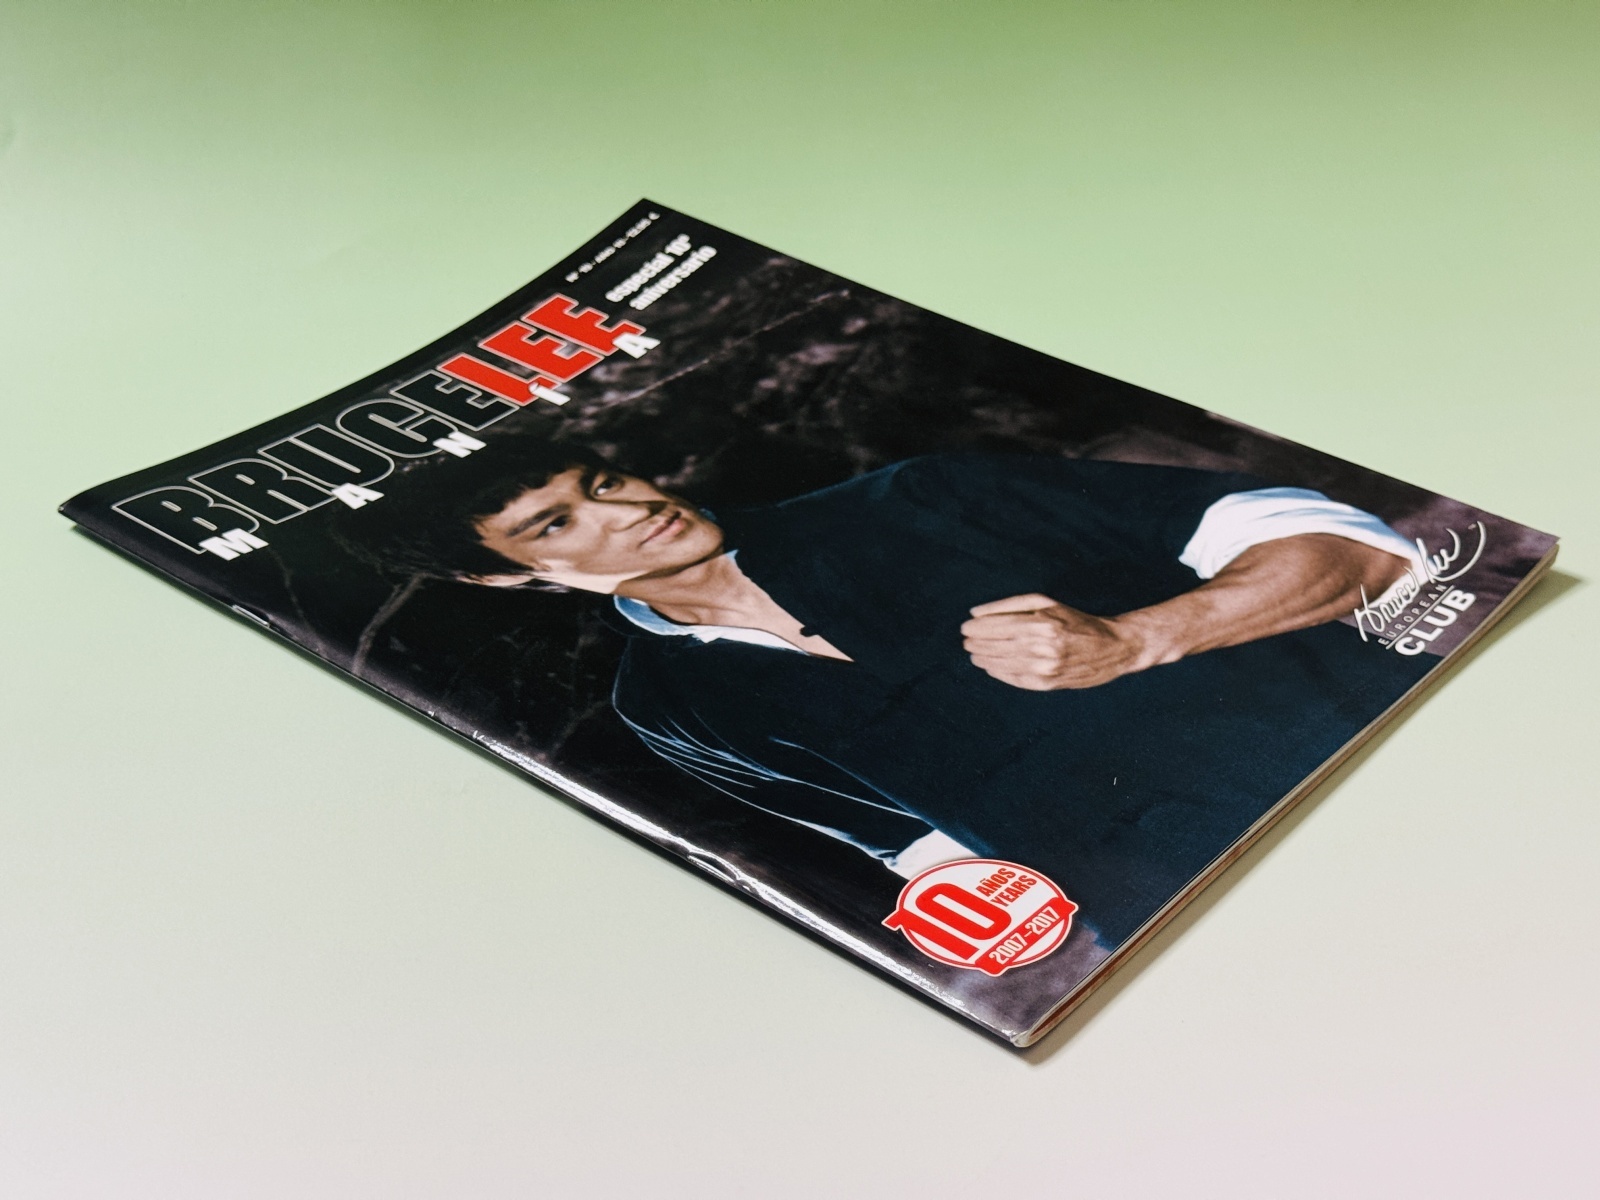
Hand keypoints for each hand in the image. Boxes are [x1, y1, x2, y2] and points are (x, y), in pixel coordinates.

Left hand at [960, 593, 1155, 690]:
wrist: (1113, 647)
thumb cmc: (1075, 620)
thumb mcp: (1045, 602)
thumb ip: (1009, 605)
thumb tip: (975, 613)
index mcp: (1041, 623)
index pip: (994, 627)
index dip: (975, 629)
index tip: (966, 628)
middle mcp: (1041, 647)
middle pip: (993, 646)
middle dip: (975, 643)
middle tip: (967, 641)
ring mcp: (1043, 668)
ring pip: (998, 664)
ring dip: (981, 658)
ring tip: (974, 653)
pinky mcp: (1046, 684)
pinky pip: (1012, 678)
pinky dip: (997, 672)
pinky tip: (990, 665)